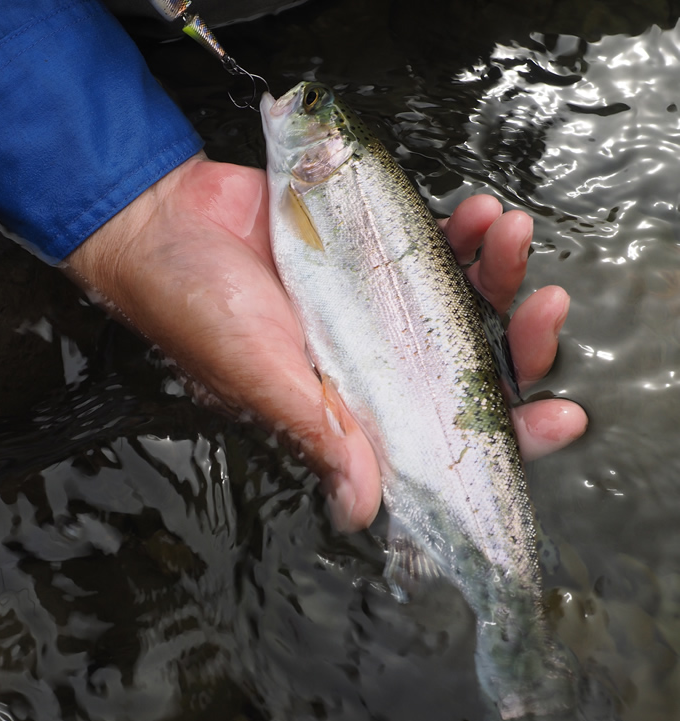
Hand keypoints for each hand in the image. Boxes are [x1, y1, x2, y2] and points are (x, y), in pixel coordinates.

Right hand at [65, 155, 586, 530]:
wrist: (158, 221)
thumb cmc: (194, 306)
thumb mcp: (256, 374)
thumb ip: (316, 430)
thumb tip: (363, 508)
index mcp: (355, 406)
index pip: (448, 435)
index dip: (511, 434)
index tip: (561, 417)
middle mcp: (377, 359)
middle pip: (474, 364)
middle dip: (524, 342)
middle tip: (546, 308)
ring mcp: (379, 301)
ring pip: (465, 299)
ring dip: (502, 272)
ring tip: (508, 232)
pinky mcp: (371, 248)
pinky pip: (435, 244)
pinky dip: (465, 230)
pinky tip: (477, 212)